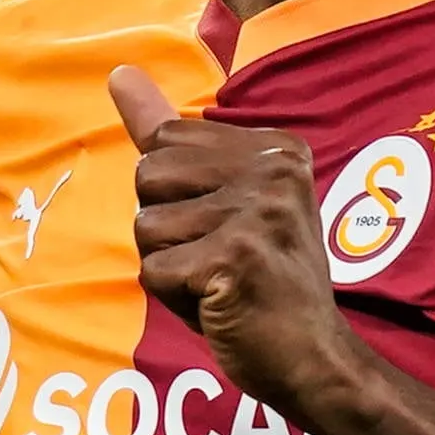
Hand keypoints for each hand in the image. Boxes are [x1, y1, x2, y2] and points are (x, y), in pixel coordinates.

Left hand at [109, 65, 364, 409]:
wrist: (316, 360)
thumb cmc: (265, 284)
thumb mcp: (226, 201)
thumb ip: (168, 136)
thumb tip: (118, 73)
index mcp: (275, 146)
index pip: (166, 142)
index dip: (179, 199)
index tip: (229, 231)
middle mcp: (273, 169)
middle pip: (148, 177)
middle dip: (167, 231)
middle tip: (221, 262)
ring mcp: (256, 211)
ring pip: (145, 227)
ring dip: (171, 269)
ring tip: (220, 284)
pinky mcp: (234, 256)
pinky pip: (153, 271)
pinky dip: (175, 299)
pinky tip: (220, 305)